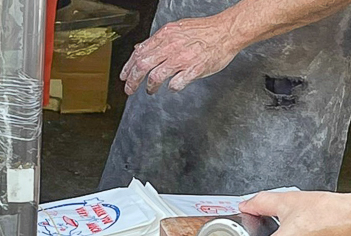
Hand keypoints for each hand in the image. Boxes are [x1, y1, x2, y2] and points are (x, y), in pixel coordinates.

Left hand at [120, 13, 239, 95]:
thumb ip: (158, 40)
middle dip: (132, 80)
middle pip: (142, 66)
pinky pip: (176, 83)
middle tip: (129, 89)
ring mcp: (182, 59)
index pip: (139, 53)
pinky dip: (171, 87)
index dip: (128, 67)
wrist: (226, 31)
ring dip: (150, 86)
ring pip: (155, 76)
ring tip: (150, 90)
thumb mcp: (176, 30)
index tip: (124, 76)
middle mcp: (170, 47)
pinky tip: (171, 87)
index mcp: (165, 36)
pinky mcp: (194, 69)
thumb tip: (140, 48)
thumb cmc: (204, 31)